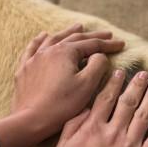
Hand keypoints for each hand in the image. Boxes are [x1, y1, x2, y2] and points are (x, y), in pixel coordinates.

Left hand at [0, 24, 124, 146]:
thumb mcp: (87, 85)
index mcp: (65, 52)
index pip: (92, 44)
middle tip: (107, 34)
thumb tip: (100, 55)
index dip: (108, 44)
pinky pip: (33, 48)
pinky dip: (40, 40)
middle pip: (74, 38)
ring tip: (78, 26)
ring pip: (54, 39)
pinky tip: (44, 35)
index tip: (122, 44)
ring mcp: (34, 58)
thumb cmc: (62, 104)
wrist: (31, 120)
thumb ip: (98, 65)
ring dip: (68, 32)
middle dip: (92, 36)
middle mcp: (49, 50)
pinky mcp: (25, 69)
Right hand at [53, 70, 147, 146]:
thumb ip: (72, 127)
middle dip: (136, 86)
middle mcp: (113, 132)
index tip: (120, 73)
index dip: (114, 84)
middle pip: (127, 102)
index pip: (105, 99)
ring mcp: (130, 145)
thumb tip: (85, 109)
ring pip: (144, 115)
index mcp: (92, 128)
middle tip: (144, 74)